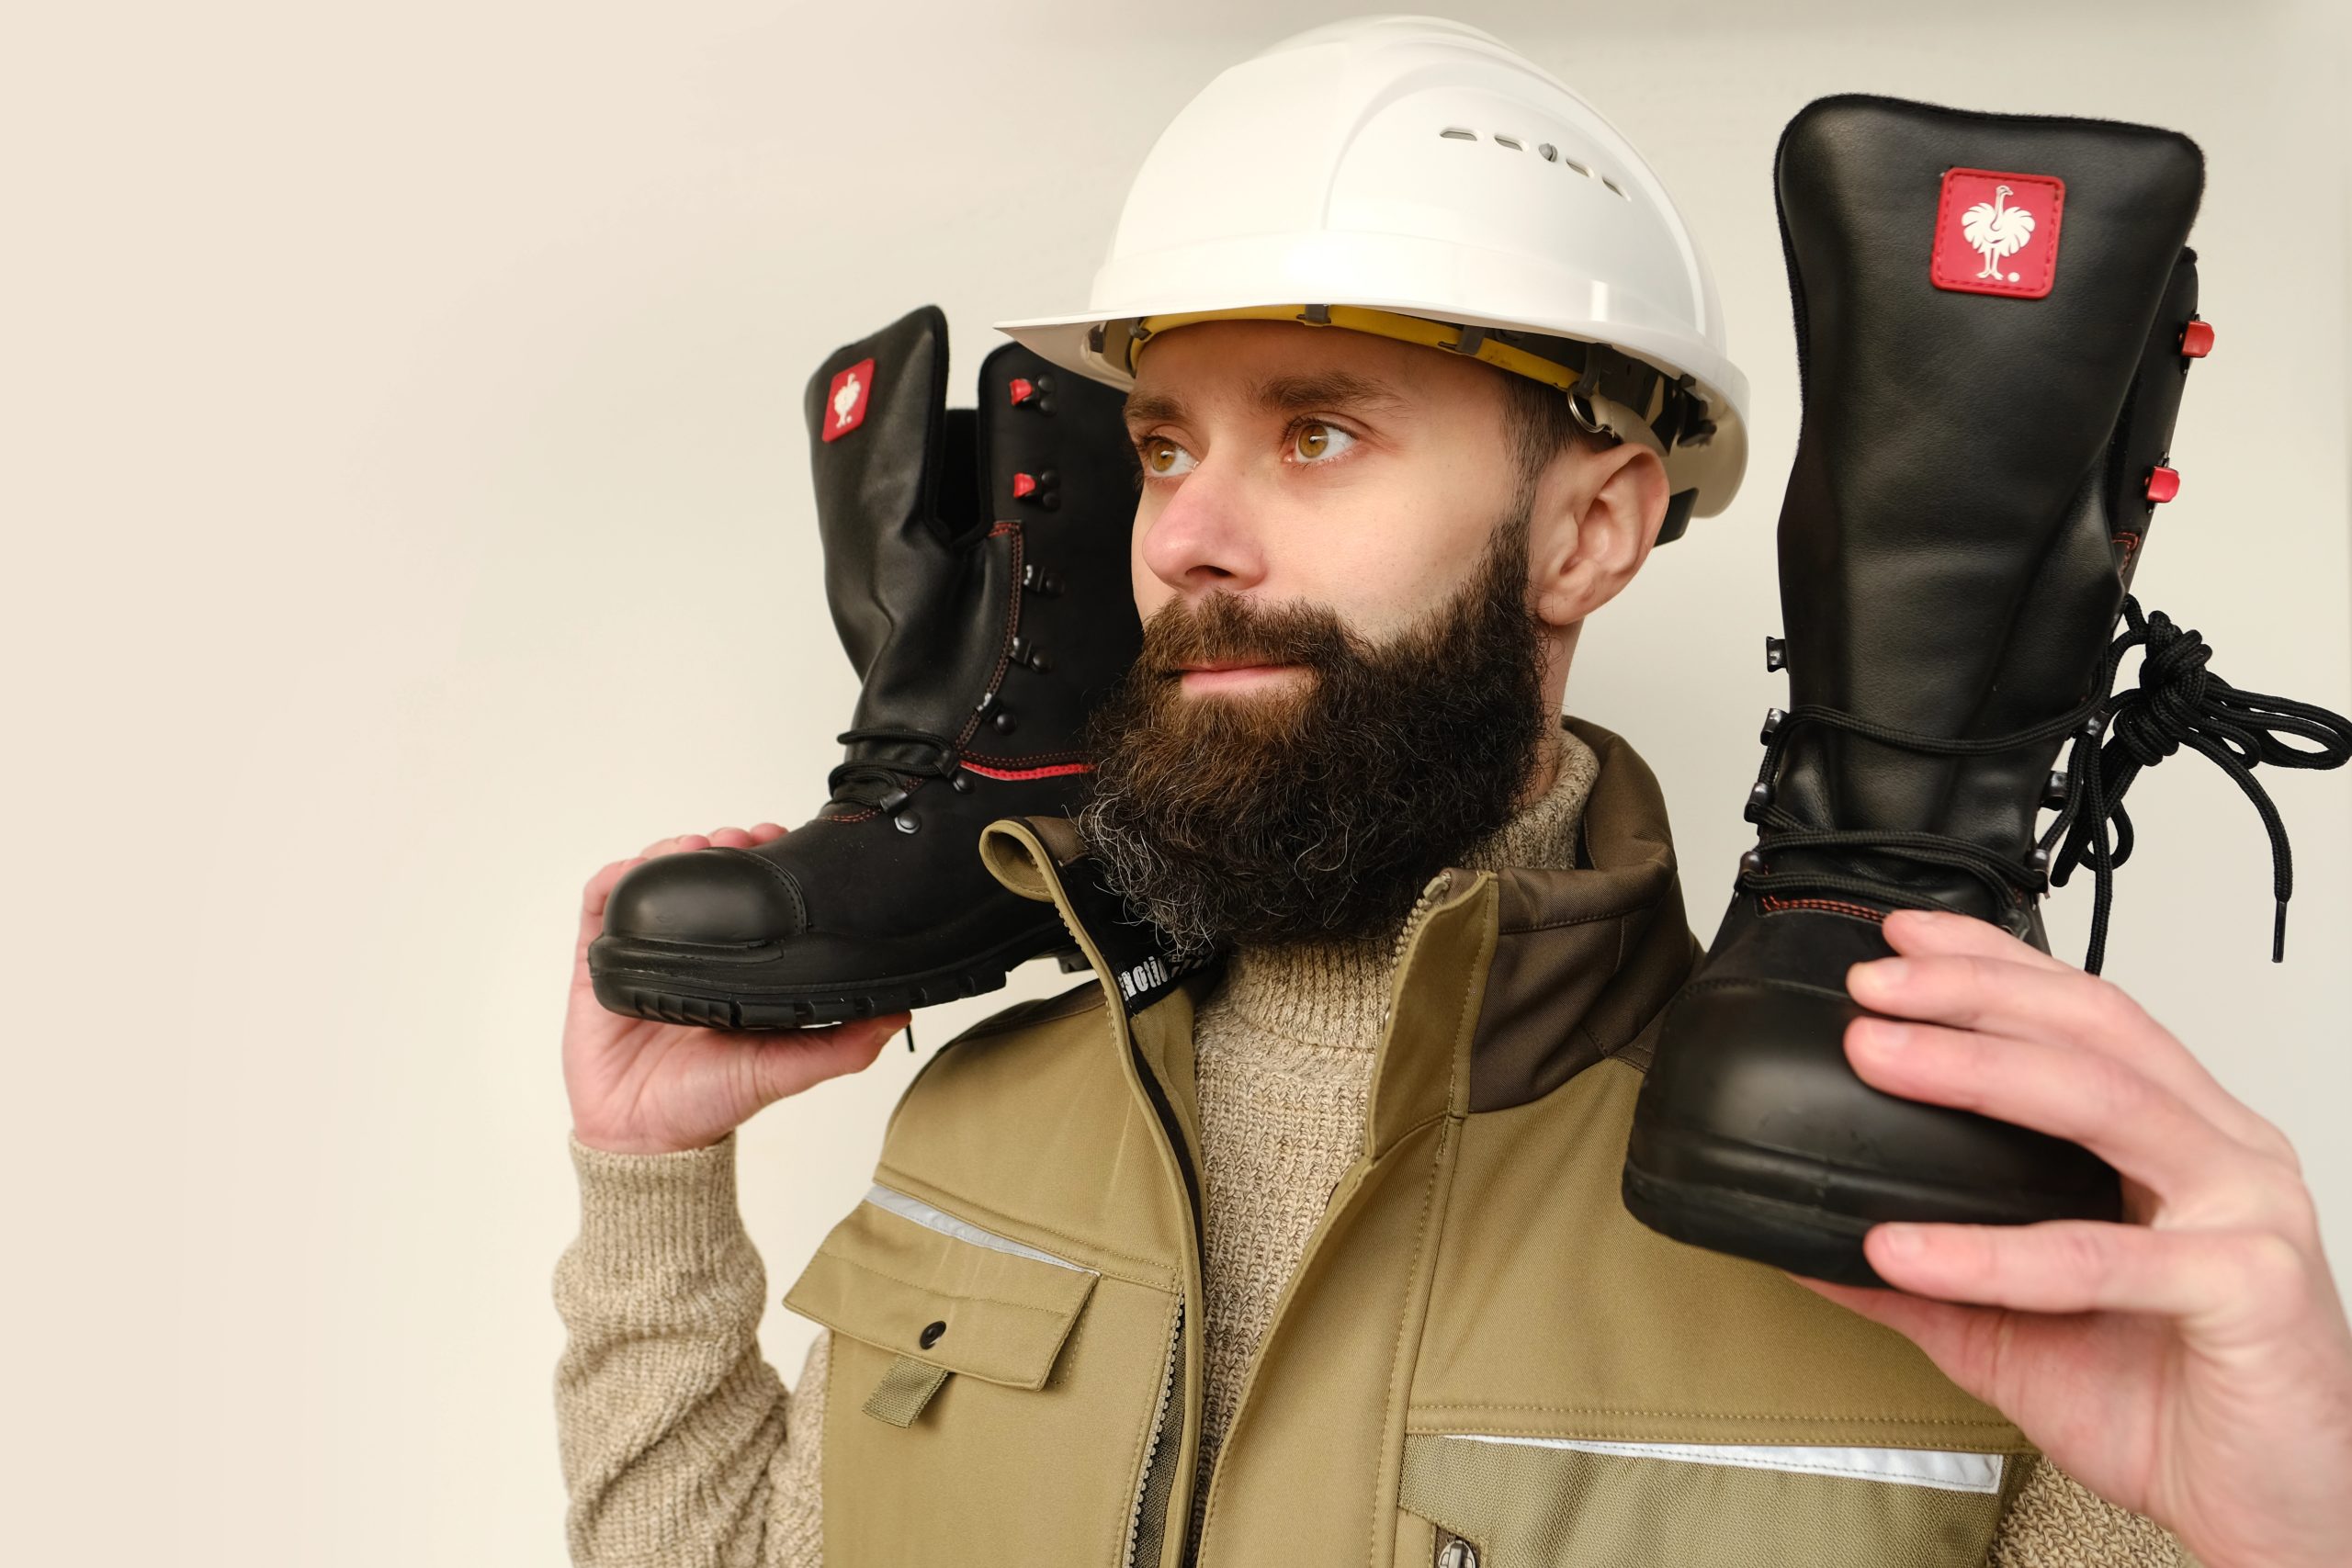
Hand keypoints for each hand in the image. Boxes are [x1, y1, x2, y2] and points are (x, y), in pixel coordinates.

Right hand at [562, 824, 908, 1155]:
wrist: (641, 1139)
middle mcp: (694, 954)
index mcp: (738, 967)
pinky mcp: (599, 964)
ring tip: (694, 846)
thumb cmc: (708, 1105)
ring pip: (655, 880)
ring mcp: (645, 953)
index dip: (768, 864)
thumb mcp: (784, 1070)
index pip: (754, 899)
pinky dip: (614, 879)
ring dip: (672, 851)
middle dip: (722, 846)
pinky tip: (634, 872)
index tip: (782, 841)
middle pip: (704, 877)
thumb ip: (840, 1046)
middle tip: (739, 838)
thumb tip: (897, 1014)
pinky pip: (599, 908)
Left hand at [1788, 907, 2351, 1567]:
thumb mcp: (2015, 1330)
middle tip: (1871, 985)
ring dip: (1976, 1070)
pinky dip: (1993, 1251)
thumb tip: (1811, 1244)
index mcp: (2183, 1140)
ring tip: (1877, 1056)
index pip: (2086, 1014)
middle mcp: (2224, 1153)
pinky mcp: (2253, 1288)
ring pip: (2103, 1104)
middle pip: (2091, 1031)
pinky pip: (2104, 1256)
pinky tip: (1906, 1248)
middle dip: (1971, 993)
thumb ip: (1924, 1282)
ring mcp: (2247, 1211)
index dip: (1995, 965)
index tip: (1901, 941)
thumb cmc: (2180, 1405)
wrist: (2288, 1510)